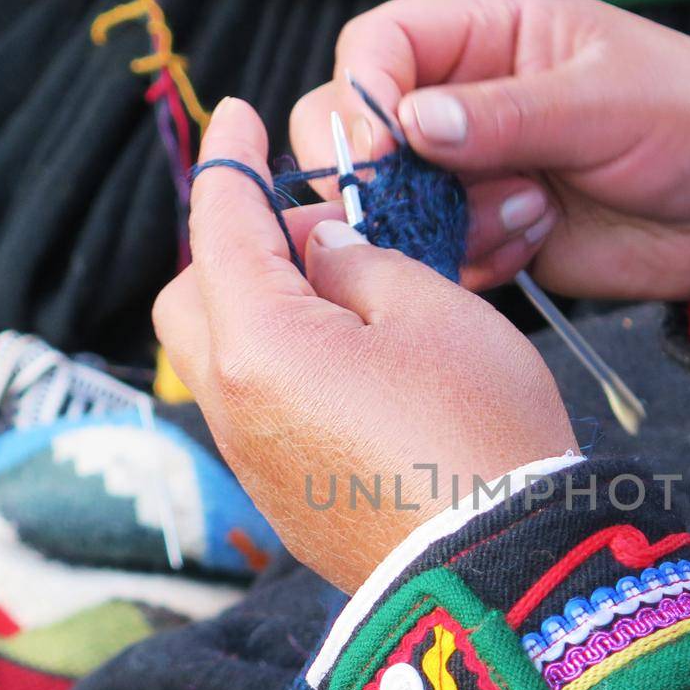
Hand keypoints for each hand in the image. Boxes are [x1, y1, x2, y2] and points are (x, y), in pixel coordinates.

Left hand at [154, 98, 577, 592]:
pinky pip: (259, 415)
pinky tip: (355, 372)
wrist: (499, 570)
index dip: (229, 161)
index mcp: (258, 343)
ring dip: (260, 315)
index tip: (240, 119)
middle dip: (233, 251)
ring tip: (349, 303)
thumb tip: (320, 253)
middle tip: (316, 236)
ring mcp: (255, 465)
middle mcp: (233, 408)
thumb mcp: (431, 310)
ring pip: (222, 362)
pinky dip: (283, 372)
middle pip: (190, 301)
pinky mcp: (286, 507)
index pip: (219, 226)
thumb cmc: (478, 429)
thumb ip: (360, 262)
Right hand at [290, 0, 689, 316]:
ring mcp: (471, 169)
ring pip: (392, 202)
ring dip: (441, 224)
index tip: (384, 153)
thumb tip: (412, 124)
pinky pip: (437, 254)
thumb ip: (508, 114)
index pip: (379, 48)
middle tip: (418, 204)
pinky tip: (532, 247)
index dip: (363, 97)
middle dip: (377, 173)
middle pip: (356, 126)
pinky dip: (470, 262)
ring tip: (529, 217)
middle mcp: (464, 97)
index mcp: (488, 32)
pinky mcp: (488, 231)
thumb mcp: (606, 103)